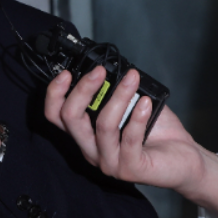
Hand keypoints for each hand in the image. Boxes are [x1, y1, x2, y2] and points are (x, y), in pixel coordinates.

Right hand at [45, 68, 217, 210]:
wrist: (185, 159)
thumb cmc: (156, 132)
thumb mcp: (128, 107)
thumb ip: (114, 94)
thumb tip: (110, 70)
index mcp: (85, 134)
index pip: (55, 115)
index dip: (54, 93)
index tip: (66, 73)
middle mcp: (91, 150)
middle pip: (70, 118)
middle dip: (83, 89)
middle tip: (100, 71)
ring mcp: (108, 162)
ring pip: (103, 125)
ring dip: (118, 97)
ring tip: (132, 80)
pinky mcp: (130, 169)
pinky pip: (129, 139)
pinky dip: (138, 117)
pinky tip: (147, 103)